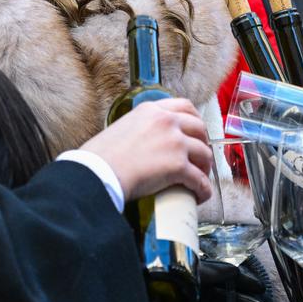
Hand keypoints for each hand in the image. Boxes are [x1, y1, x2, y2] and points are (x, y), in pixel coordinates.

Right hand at [81, 98, 213, 204]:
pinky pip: (199, 179)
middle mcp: (166, 121)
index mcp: (151, 110)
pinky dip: (203, 189)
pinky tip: (200, 195)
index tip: (196, 130)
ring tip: (199, 178)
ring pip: (204, 153)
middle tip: (199, 157)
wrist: (97, 172)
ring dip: (205, 167)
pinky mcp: (178, 166)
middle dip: (203, 144)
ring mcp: (175, 143)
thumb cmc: (101, 157)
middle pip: (199, 128)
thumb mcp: (122, 127)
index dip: (195, 119)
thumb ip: (139, 128)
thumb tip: (145, 143)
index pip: (184, 106)